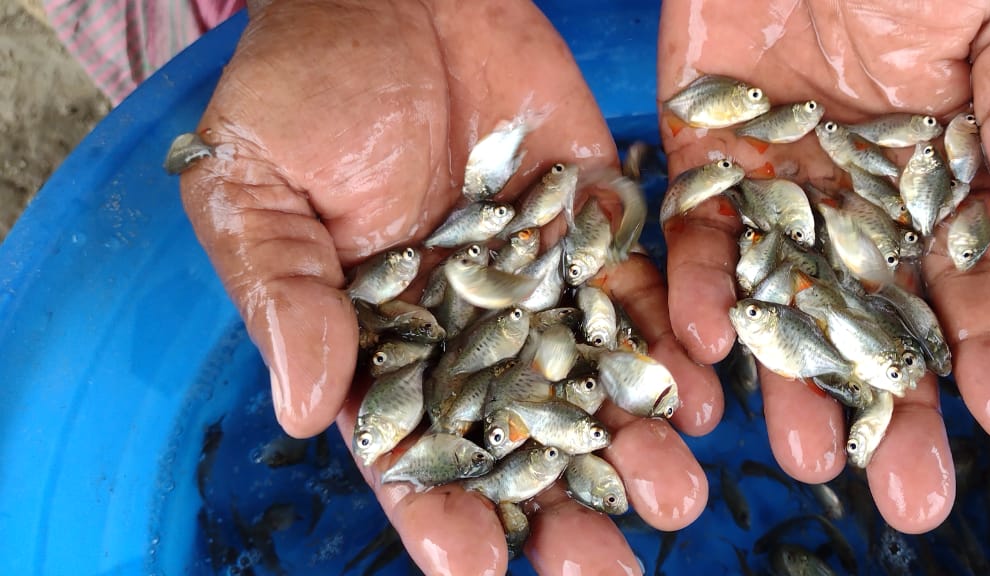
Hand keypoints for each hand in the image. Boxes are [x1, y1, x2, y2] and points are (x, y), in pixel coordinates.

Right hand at [180, 1, 719, 571]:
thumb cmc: (301, 87)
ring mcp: (539, 279)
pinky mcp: (595, 224)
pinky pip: (640, 295)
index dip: (438, 509)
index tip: (475, 569)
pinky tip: (702, 395)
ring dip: (635, 442)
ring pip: (592, 382)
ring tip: (677, 499)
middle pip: (519, 438)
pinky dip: (672, 344)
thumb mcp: (258, 190)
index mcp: (378, 338)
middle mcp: (468, 327)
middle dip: (562, 507)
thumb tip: (303, 410)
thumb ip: (284, 297)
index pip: (407, 445)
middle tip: (606, 569)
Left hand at [657, 0, 989, 532]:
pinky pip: (695, 240)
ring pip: (783, 299)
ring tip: (803, 454)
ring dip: (791, 377)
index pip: (972, 277)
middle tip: (907, 494)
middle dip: (894, 403)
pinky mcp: (699, 162)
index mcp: (941, 175)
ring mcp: (776, 189)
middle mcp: (858, 201)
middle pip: (878, 318)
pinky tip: (705, 349)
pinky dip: (696, 292)